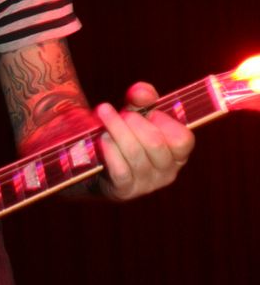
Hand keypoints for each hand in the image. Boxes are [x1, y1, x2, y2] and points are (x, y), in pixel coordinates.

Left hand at [95, 81, 194, 200]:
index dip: (165, 121)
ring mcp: (147, 184)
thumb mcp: (138, 112)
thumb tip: (142, 93)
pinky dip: (109, 150)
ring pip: (134, 153)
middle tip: (122, 112)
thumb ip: (143, 97)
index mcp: (178, 154)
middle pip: (155, 143)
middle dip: (134, 121)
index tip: (150, 112)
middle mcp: (167, 172)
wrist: (102, 164)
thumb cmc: (128, 133)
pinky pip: (120, 170)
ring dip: (116, 129)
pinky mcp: (126, 191)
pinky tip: (102, 137)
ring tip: (104, 115)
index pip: (183, 139)